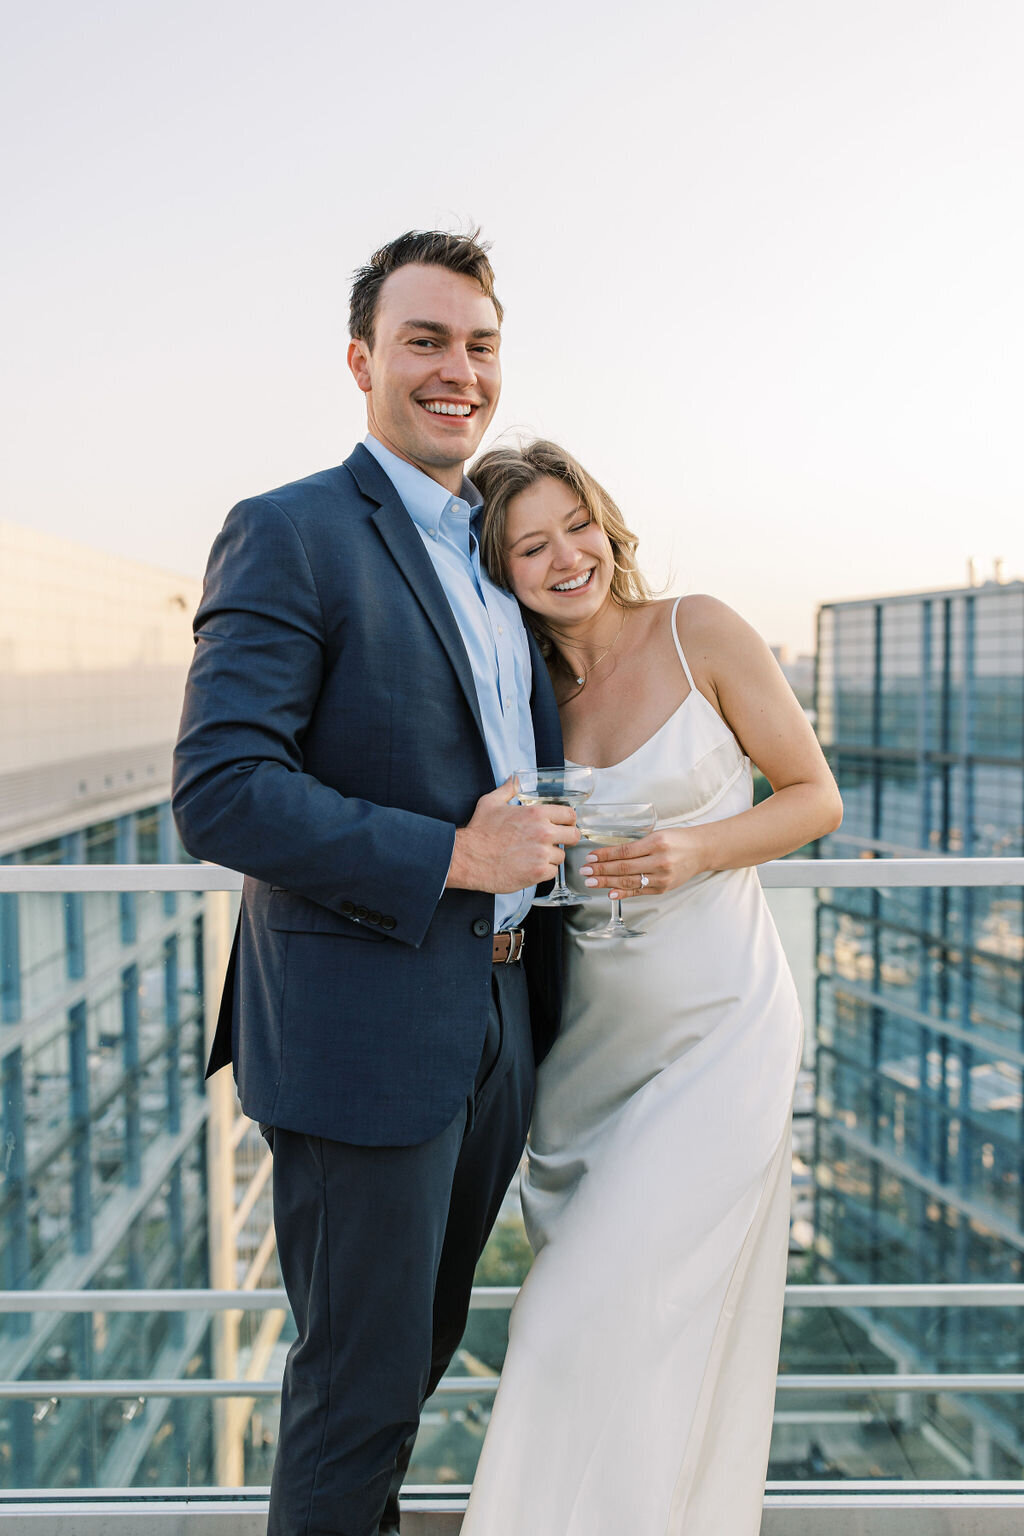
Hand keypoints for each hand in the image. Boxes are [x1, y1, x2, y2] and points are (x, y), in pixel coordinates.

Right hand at [447, 777, 580, 894]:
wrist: (468, 858)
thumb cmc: (479, 831)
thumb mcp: (491, 803)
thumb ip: (507, 789)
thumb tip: (514, 779)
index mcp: (536, 813)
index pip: (569, 815)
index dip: (568, 820)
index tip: (563, 825)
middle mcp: (543, 832)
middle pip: (574, 836)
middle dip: (566, 839)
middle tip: (555, 842)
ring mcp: (542, 854)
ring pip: (561, 856)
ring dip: (551, 857)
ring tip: (534, 856)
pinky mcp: (538, 872)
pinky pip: (552, 872)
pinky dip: (543, 872)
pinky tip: (529, 867)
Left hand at [580, 826, 707, 898]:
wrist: (701, 851)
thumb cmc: (677, 840)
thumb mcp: (657, 835)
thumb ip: (637, 846)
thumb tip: (609, 855)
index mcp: (656, 843)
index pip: (624, 851)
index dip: (605, 855)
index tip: (590, 857)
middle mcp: (660, 861)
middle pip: (624, 867)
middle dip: (601, 870)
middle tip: (585, 871)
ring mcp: (662, 877)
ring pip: (629, 881)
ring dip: (607, 882)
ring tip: (591, 881)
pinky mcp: (663, 888)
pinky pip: (640, 891)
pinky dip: (624, 893)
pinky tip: (610, 893)